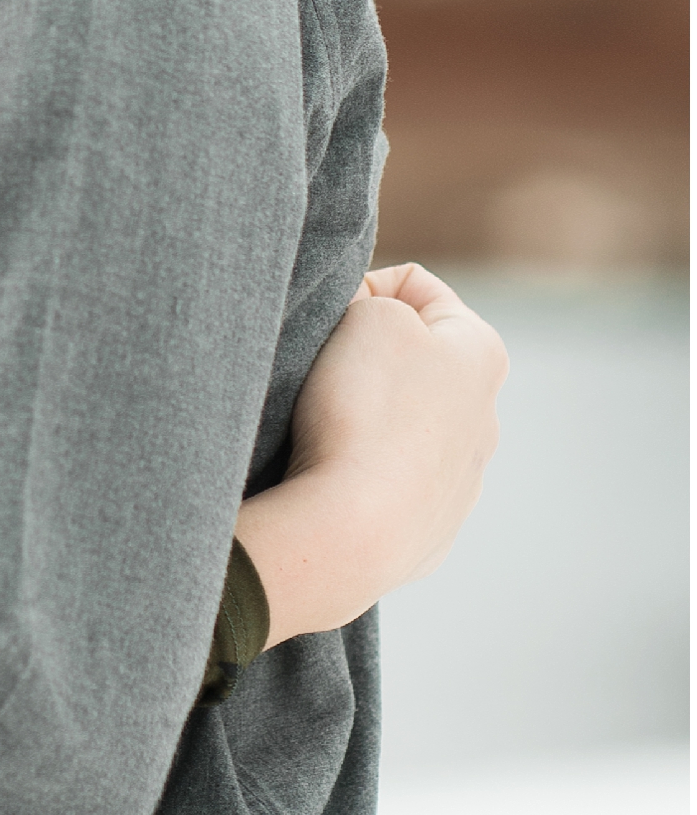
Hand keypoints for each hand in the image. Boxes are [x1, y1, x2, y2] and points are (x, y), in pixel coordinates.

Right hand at [238, 261, 508, 646]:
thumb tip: (369, 328)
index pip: (414, 286)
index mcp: (482, 352)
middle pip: (414, 358)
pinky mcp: (434, 528)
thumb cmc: (363, 409)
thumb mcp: (371, 315)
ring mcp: (464, 479)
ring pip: (405, 423)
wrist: (354, 529)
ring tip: (328, 433)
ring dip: (369, 418)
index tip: (335, 327)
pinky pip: (392, 480)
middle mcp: (486, 416)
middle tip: (327, 377)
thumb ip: (376, 300)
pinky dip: (366, 473)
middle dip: (369, 358)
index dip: (362, 292)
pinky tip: (341, 480)